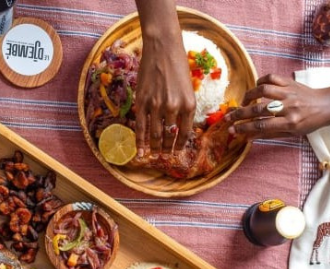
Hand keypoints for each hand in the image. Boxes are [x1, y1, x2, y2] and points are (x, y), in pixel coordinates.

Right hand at [134, 36, 195, 154]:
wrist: (163, 49)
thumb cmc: (178, 66)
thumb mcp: (188, 89)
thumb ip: (184, 107)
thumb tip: (178, 126)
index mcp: (189, 105)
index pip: (184, 133)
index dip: (179, 146)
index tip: (176, 152)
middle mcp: (174, 107)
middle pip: (169, 136)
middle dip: (166, 150)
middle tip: (164, 157)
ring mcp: (157, 105)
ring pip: (155, 134)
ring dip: (154, 147)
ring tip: (153, 155)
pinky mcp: (143, 101)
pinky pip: (141, 126)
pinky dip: (140, 140)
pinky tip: (140, 150)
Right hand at [225, 74, 329, 138]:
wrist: (327, 105)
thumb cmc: (309, 122)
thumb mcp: (292, 133)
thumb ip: (269, 134)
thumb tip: (248, 137)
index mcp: (290, 123)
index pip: (262, 125)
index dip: (244, 128)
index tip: (232, 130)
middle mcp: (289, 107)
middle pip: (259, 109)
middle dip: (240, 114)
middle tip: (228, 118)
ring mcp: (289, 93)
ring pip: (263, 90)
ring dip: (249, 96)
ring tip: (242, 103)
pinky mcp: (290, 82)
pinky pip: (271, 78)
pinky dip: (260, 81)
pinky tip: (256, 88)